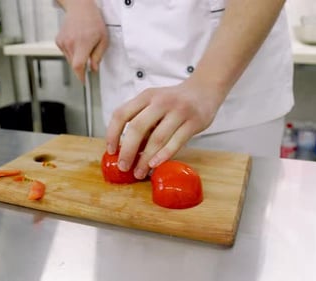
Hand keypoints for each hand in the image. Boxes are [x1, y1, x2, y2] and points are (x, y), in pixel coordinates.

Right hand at [55, 0, 107, 82]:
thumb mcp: (103, 39)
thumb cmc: (93, 21)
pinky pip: (66, 53)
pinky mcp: (58, 41)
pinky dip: (72, 52)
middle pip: (74, 64)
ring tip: (84, 44)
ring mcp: (62, 42)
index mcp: (82, 44)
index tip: (84, 81)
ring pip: (70, 59)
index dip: (80, 76)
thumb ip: (98, 56)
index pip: (78, 65)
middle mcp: (70, 44)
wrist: (79, 8)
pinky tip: (77, 41)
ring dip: (77, 58)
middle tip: (89, 58)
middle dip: (82, 66)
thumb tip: (93, 68)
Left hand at [105, 78, 225, 179]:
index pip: (122, 114)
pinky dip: (163, 155)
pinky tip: (154, 165)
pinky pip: (176, 142)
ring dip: (145, 159)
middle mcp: (161, 101)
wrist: (204, 89)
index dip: (112, 133)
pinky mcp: (193, 122)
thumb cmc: (175, 101)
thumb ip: (142, 122)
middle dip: (127, 151)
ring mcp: (178, 111)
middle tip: (123, 166)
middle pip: (137, 127)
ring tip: (139, 172)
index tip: (111, 150)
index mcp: (146, 96)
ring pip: (157, 138)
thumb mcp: (155, 104)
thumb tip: (126, 150)